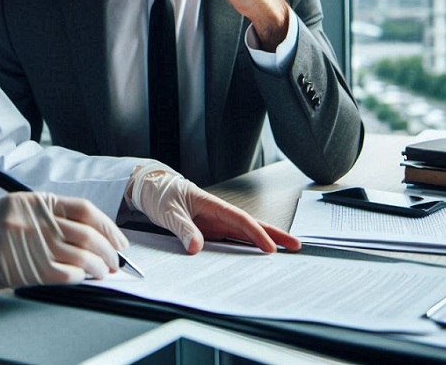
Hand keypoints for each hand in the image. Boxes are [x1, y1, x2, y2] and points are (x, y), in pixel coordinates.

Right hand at [0, 192, 128, 300]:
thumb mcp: (13, 211)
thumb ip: (45, 219)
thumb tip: (81, 239)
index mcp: (34, 200)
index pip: (85, 210)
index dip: (109, 227)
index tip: (119, 241)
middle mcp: (34, 218)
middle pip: (87, 234)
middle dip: (108, 251)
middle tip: (116, 262)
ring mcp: (27, 242)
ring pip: (79, 255)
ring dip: (97, 267)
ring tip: (103, 274)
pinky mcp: (20, 266)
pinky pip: (61, 272)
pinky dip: (77, 277)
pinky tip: (81, 279)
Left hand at [128, 163, 300, 254]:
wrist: (149, 188)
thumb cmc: (159, 193)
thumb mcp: (167, 211)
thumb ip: (182, 228)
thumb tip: (196, 248)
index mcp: (212, 204)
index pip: (240, 220)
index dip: (257, 234)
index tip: (270, 248)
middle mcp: (218, 213)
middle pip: (251, 225)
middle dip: (274, 235)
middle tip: (296, 246)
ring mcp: (215, 222)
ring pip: (244, 233)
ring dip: (263, 242)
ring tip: (285, 253)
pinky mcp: (209, 230)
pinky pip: (231, 240)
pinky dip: (245, 248)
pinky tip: (256, 258)